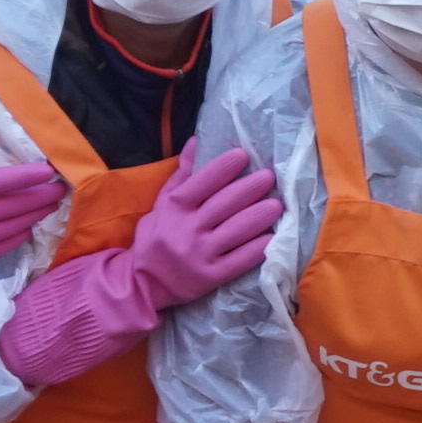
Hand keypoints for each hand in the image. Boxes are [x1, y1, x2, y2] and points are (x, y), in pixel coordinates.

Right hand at [0, 114, 66, 277]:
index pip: (0, 182)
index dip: (27, 177)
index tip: (48, 171)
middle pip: (10, 207)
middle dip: (38, 197)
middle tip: (60, 190)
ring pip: (6, 229)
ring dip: (31, 218)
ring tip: (49, 208)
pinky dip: (12, 241)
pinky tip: (25, 232)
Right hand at [126, 138, 283, 306]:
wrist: (143, 282)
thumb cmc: (156, 236)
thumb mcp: (162, 204)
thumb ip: (181, 175)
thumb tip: (197, 141)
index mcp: (174, 208)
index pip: (201, 183)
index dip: (222, 168)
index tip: (243, 154)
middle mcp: (187, 229)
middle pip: (223, 204)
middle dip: (249, 188)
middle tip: (270, 176)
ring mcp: (199, 254)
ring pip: (235, 231)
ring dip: (259, 216)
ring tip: (278, 204)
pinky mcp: (210, 277)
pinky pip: (238, 260)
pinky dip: (257, 248)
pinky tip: (272, 237)